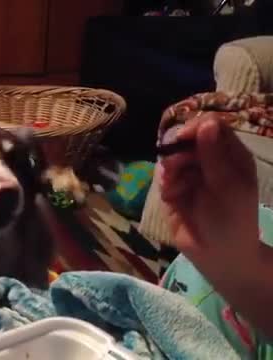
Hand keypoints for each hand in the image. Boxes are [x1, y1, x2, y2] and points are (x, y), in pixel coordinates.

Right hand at [160, 116, 259, 265]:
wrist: (217, 254)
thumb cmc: (232, 219)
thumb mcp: (228, 185)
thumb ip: (214, 154)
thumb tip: (205, 123)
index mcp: (231, 155)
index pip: (212, 126)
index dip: (196, 128)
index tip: (182, 138)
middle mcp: (210, 160)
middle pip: (187, 138)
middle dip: (178, 151)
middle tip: (175, 167)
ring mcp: (190, 174)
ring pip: (171, 156)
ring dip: (170, 169)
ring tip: (175, 187)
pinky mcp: (174, 189)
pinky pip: (163, 176)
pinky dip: (165, 184)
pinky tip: (171, 197)